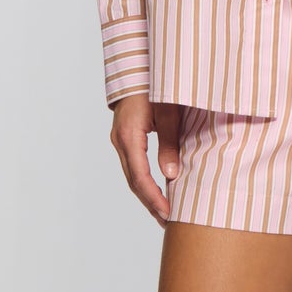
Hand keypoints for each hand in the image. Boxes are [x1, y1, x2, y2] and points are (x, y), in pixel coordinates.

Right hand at [109, 94, 182, 223]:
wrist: (139, 68)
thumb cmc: (156, 85)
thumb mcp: (169, 113)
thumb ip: (170, 144)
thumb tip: (171, 176)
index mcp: (129, 136)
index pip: (140, 177)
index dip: (155, 198)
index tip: (169, 214)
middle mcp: (120, 141)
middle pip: (134, 181)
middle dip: (151, 204)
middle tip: (169, 223)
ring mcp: (121, 141)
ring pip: (133, 176)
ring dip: (148, 196)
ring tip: (164, 215)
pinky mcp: (126, 139)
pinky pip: (134, 167)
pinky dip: (146, 183)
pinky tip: (159, 193)